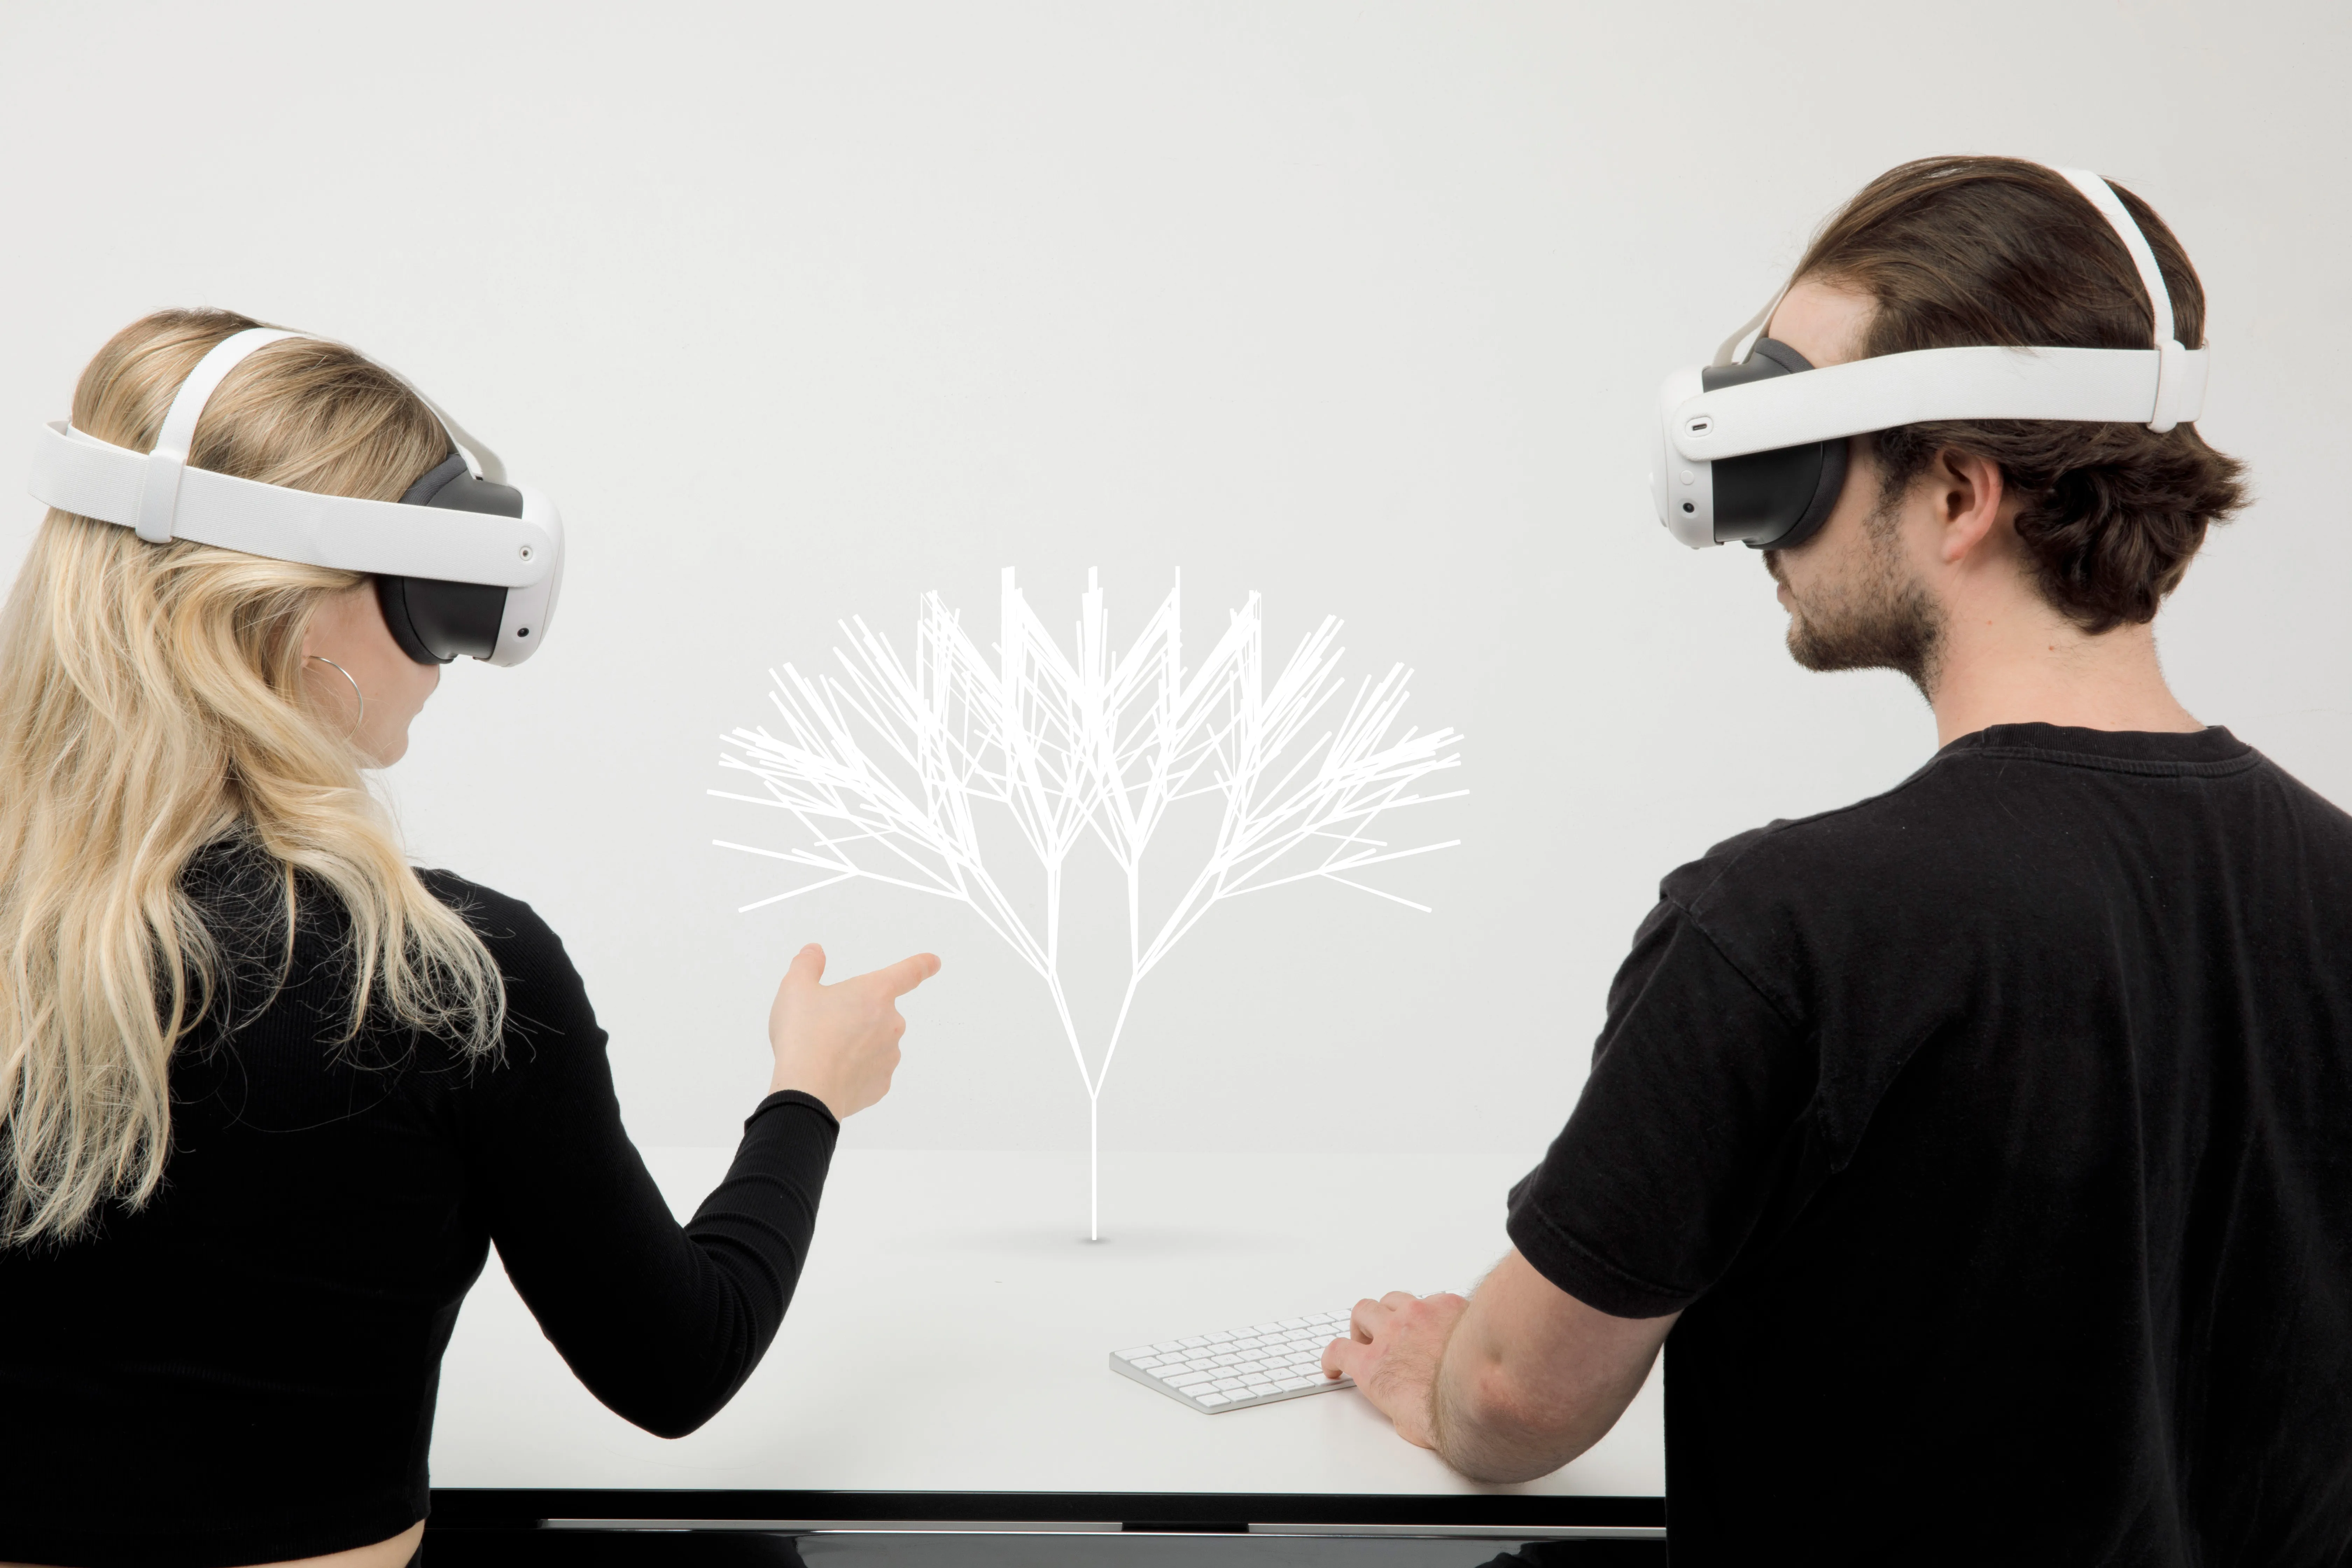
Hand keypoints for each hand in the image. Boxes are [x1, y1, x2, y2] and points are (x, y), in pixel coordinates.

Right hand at [765, 944, 939, 1118]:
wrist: (806, 1091)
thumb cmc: (802, 1035)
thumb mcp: (795, 988)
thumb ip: (807, 965)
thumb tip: (815, 952)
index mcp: (876, 992)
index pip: (908, 972)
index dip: (922, 965)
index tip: (934, 962)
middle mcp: (892, 1022)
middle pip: (879, 1012)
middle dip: (857, 1016)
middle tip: (826, 1026)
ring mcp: (890, 1055)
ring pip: (875, 1043)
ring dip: (856, 1044)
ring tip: (825, 1052)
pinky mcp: (882, 1084)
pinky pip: (870, 1071)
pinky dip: (854, 1071)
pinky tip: (832, 1073)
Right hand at [1322, 1290, 1470, 1448]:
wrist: (1488, 1395)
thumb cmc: (1453, 1414)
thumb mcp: (1408, 1425)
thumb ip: (1396, 1406)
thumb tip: (1406, 1407)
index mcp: (1374, 1367)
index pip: (1339, 1352)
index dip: (1333, 1358)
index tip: (1335, 1363)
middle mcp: (1391, 1333)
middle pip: (1361, 1313)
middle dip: (1362, 1327)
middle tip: (1370, 1339)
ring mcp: (1418, 1313)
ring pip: (1391, 1298)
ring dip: (1391, 1311)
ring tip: (1403, 1325)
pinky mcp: (1446, 1303)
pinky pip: (1430, 1298)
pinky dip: (1430, 1310)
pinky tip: (1442, 1324)